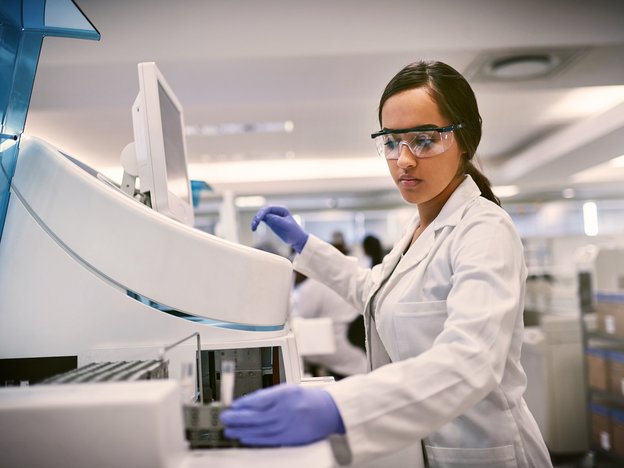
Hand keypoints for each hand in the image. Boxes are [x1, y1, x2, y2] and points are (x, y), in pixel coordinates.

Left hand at [220, 384, 344, 445]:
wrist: (329, 411)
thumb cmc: (308, 398)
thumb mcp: (289, 389)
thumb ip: (269, 395)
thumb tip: (248, 402)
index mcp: (286, 394)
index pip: (259, 399)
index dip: (244, 403)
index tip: (232, 405)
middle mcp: (287, 410)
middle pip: (257, 415)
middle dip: (238, 417)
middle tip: (225, 417)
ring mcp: (289, 425)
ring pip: (260, 429)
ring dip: (242, 430)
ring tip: (229, 429)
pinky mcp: (291, 438)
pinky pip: (269, 439)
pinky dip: (254, 439)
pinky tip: (244, 438)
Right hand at [251, 206, 308, 252]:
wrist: (297, 240)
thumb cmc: (294, 232)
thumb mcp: (286, 226)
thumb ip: (277, 220)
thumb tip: (266, 216)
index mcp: (282, 210)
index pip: (268, 209)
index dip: (262, 213)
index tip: (258, 219)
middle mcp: (276, 212)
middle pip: (263, 212)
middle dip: (257, 217)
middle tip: (254, 225)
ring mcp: (273, 217)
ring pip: (261, 216)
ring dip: (256, 220)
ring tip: (253, 228)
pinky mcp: (271, 222)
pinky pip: (262, 220)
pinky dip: (257, 223)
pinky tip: (254, 228)